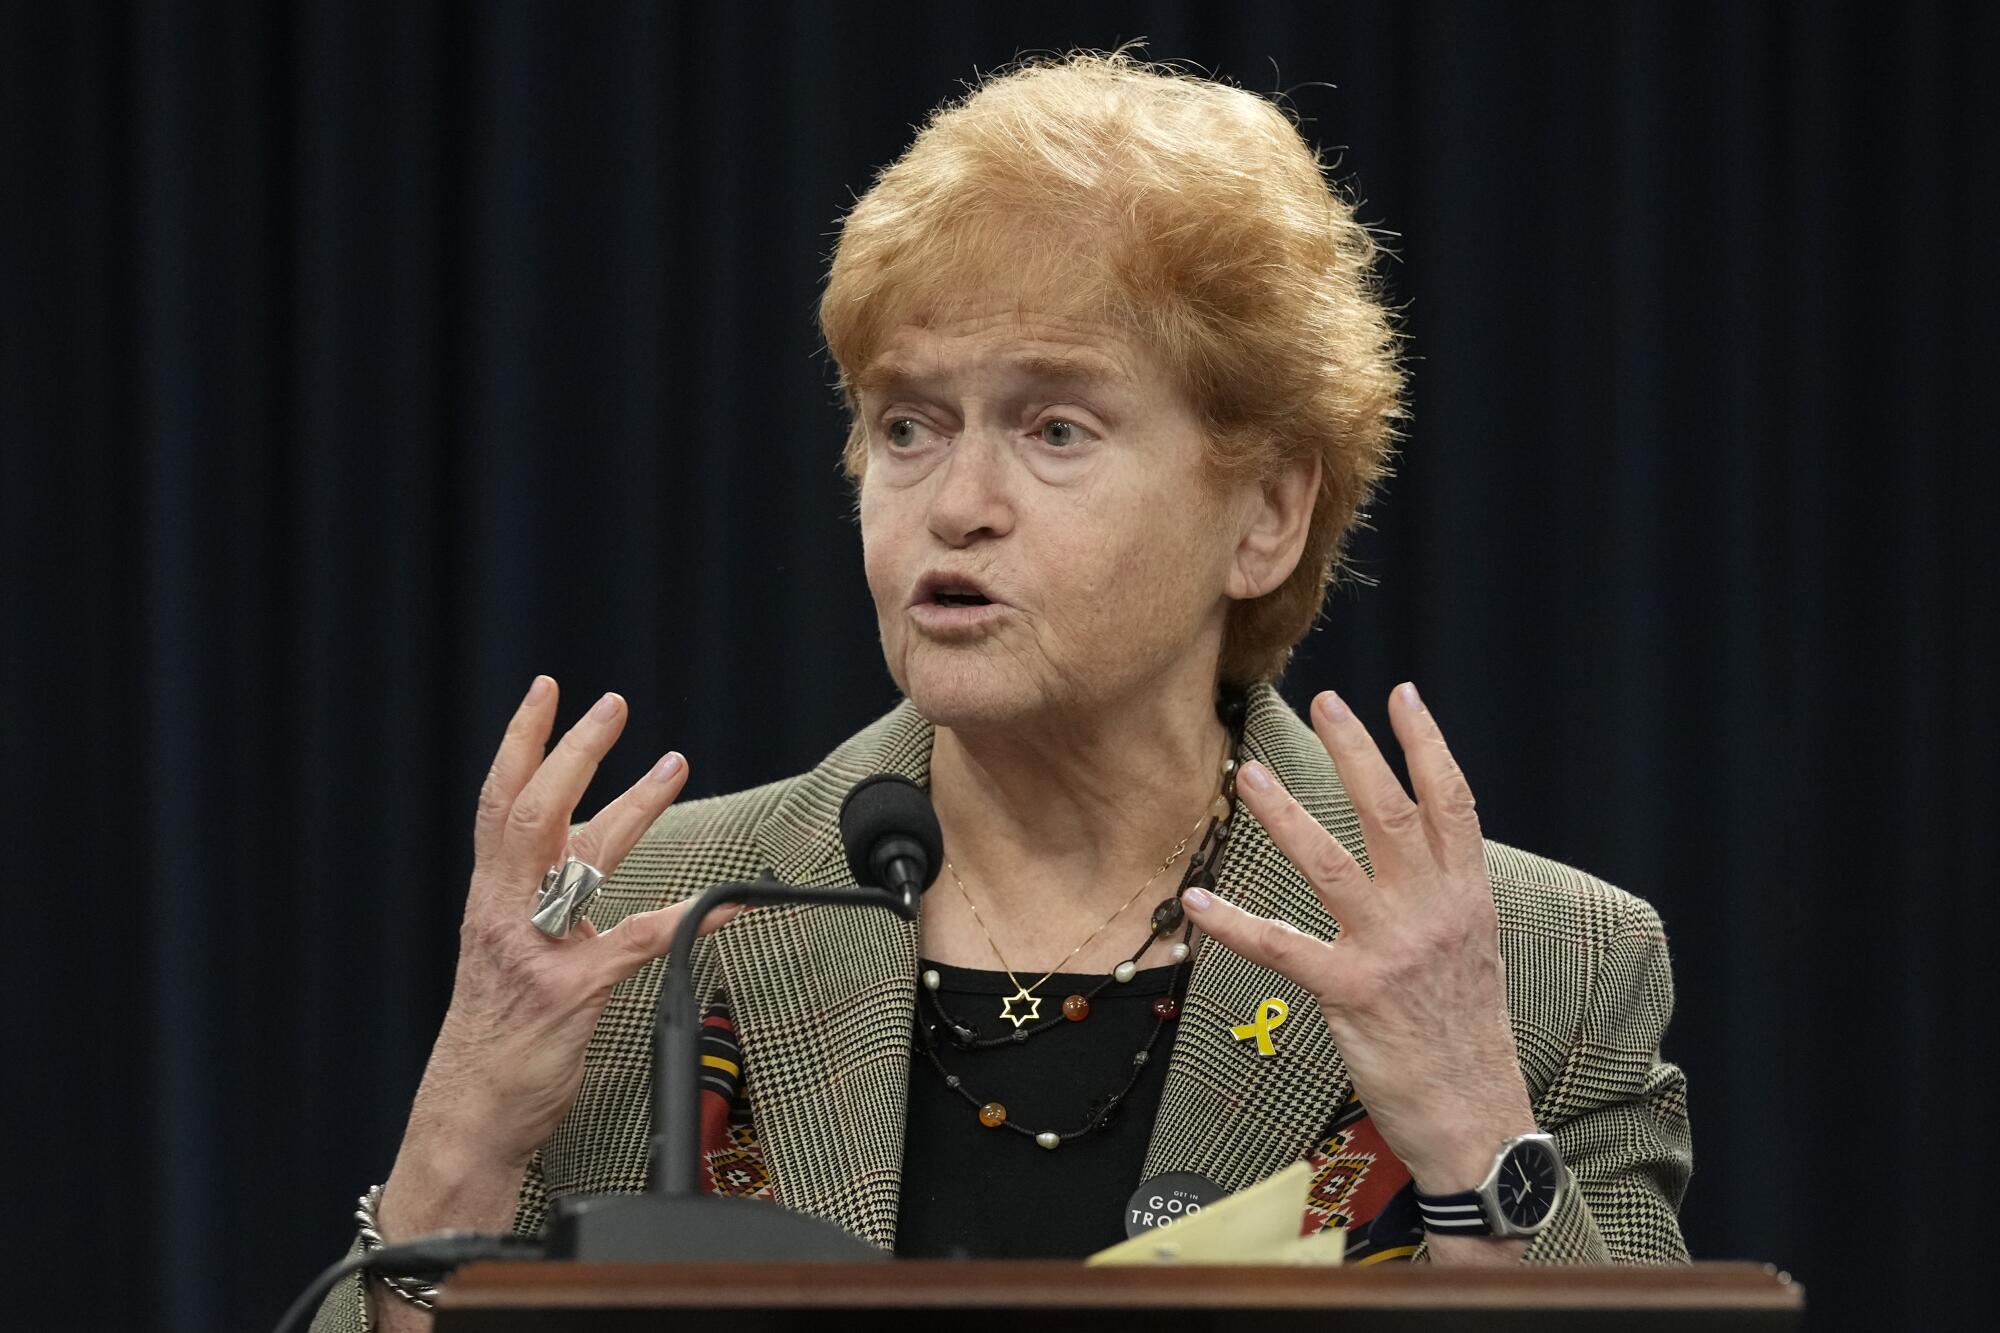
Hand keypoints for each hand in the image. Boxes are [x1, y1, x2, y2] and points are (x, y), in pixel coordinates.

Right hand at [403, 676, 739, 1177]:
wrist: (469, 1115)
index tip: (546, 693)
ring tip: (674, 763)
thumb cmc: (493, 1036)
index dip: (522, 743)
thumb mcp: (500, 953)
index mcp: (491, 899)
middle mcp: (506, 914)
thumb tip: (578, 851)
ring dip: (636, 805)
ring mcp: (536, 951)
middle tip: (612, 705)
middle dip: (576, 752)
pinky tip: (729, 900)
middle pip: (536, 813)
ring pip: (584, 858)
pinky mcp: (572, 992)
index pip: (501, 803)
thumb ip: (535, 899)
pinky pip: (640, 939)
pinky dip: (691, 914)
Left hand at [1183, 682, 1535, 1195]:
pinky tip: (1198, 903)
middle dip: (1355, 752)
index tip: (1401, 697)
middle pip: (1390, 813)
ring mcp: (1391, 950)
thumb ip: (1445, 897)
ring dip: (1284, 815)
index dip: (1426, 745)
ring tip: (1249, 776)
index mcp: (1467, 897)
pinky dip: (1234, 925)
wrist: (1476, 1116)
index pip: (1452, 803)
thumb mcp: (1473, 951)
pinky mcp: (1351, 992)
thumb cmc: (1468, 1035)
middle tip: (1325, 704)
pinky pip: (1282, 947)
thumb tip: (1420, 850)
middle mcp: (1433, 912)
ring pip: (1328, 863)